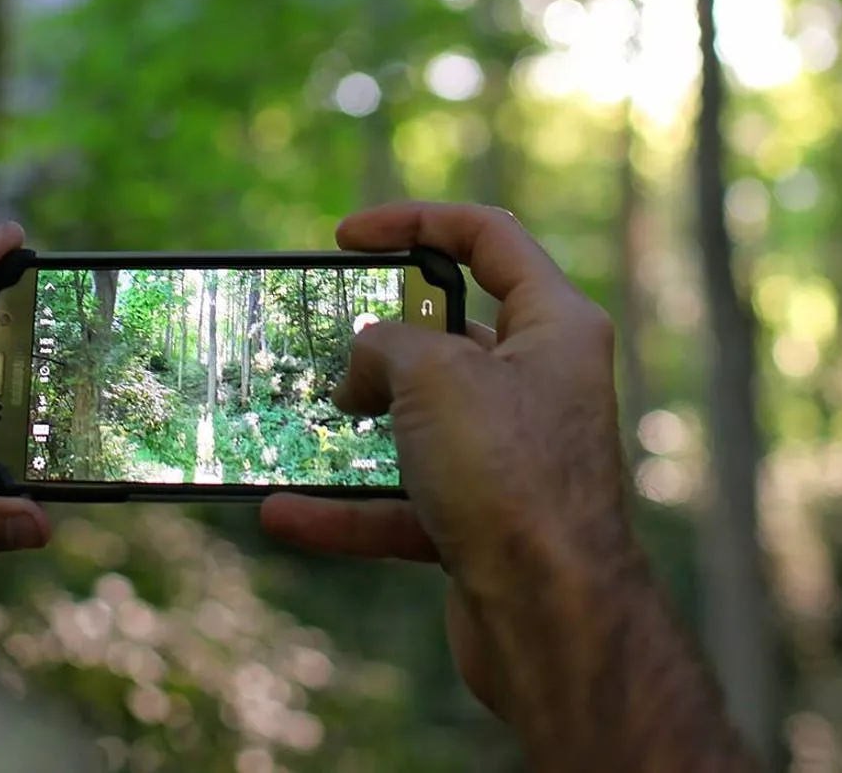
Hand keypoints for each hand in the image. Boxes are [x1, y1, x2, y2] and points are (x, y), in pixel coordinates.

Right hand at [261, 204, 631, 706]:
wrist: (552, 618)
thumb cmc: (510, 475)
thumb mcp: (435, 375)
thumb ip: (389, 344)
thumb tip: (364, 363)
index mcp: (555, 326)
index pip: (489, 239)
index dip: (416, 222)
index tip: (346, 236)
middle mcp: (542, 385)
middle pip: (451, 335)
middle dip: (382, 338)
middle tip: (326, 342)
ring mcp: (513, 458)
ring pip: (421, 425)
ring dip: (356, 428)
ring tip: (294, 423)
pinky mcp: (486, 524)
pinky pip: (404, 504)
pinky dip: (347, 508)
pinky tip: (286, 512)